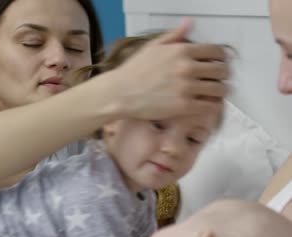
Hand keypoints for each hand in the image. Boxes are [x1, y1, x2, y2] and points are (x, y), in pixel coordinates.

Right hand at [109, 19, 228, 119]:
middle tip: (219, 79)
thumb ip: (174, 35)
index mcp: (182, 51)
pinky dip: (213, 105)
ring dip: (221, 91)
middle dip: (223, 75)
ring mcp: (186, 88)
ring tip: (216, 93)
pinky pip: (210, 106)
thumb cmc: (134, 70)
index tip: (220, 63)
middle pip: (221, 71)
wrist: (121, 93)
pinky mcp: (184, 106)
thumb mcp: (153, 47)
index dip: (222, 58)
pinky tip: (209, 104)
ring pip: (219, 89)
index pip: (217, 52)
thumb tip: (189, 22)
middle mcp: (187, 68)